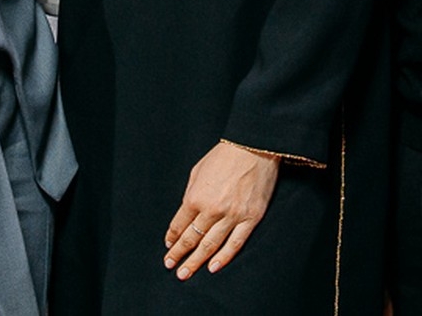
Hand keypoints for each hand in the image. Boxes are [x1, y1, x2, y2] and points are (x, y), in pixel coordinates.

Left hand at [163, 142, 279, 278]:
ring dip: (195, 261)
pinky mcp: (250, 219)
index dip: (172, 237)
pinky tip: (212, 268)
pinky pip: (235, 243)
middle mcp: (212, 210)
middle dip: (178, 254)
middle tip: (170, 266)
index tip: (168, 245)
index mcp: (195, 197)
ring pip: (210, 246)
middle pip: (191, 239)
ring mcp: (232, 216)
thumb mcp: (198, 171)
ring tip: (185, 274)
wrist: (253, 147)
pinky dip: (223, 258)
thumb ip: (190, 193)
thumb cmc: (224, 156)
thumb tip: (186, 214)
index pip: (179, 224)